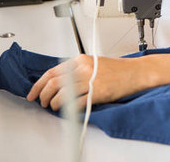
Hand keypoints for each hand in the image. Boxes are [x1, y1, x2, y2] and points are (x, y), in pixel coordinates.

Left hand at [26, 54, 146, 110]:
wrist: (136, 73)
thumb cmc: (118, 70)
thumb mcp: (93, 64)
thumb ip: (76, 71)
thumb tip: (58, 83)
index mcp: (80, 60)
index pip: (52, 72)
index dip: (38, 84)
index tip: (33, 92)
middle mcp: (83, 68)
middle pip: (53, 83)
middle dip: (42, 95)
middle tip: (41, 101)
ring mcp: (90, 80)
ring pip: (61, 94)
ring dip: (53, 104)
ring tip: (53, 107)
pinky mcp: (97, 92)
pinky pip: (75, 103)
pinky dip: (67, 109)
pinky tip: (67, 110)